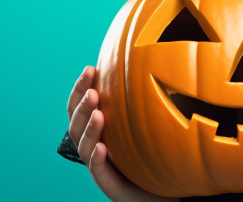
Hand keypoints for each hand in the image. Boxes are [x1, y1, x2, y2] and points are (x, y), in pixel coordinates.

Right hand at [67, 66, 168, 201]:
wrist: (166, 188)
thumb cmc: (157, 149)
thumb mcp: (149, 117)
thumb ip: (144, 93)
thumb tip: (153, 55)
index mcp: (100, 128)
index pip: (81, 107)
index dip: (81, 89)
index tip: (90, 68)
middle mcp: (96, 145)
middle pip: (77, 124)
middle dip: (82, 106)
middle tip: (92, 92)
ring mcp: (102, 166)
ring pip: (85, 147)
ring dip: (89, 129)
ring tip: (98, 114)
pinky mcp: (112, 186)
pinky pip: (100, 173)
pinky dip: (97, 159)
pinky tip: (102, 148)